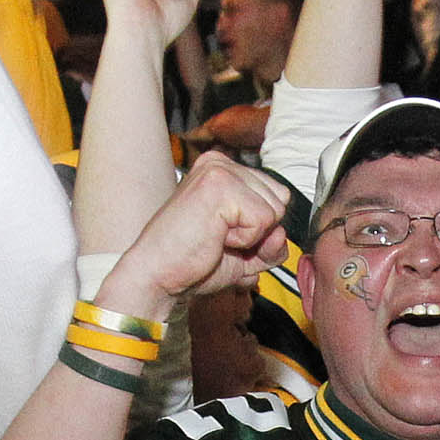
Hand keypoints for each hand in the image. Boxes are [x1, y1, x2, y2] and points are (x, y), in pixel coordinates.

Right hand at [100, 150, 289, 307]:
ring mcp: (220, 171)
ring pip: (274, 210)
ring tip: (215, 238)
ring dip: (251, 236)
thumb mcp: (245, 253)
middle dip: (259, 233)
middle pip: (280, 200)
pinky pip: (264, 220)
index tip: (226, 238)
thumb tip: (282, 232)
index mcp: (224, 170)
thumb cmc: (192, 263)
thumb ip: (271, 242)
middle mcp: (221, 162)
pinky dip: (245, 240)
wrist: (157, 276)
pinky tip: (215, 238)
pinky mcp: (221, 186)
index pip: (276, 195)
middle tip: (220, 241)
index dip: (261, 228)